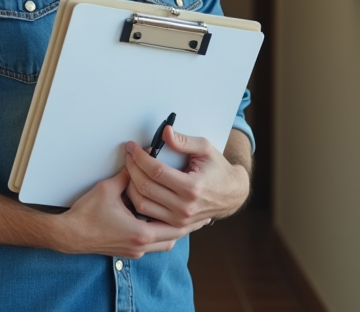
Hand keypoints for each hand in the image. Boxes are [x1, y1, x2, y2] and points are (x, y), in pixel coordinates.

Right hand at [53, 168, 208, 257]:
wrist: (69, 235)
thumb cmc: (86, 214)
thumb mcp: (108, 188)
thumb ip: (127, 176)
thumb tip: (138, 163)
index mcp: (140, 232)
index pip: (173, 226)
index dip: (188, 217)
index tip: (198, 207)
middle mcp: (141, 245)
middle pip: (173, 238)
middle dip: (186, 226)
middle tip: (199, 215)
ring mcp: (134, 250)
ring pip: (163, 244)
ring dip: (173, 232)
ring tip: (183, 219)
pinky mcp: (127, 251)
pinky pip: (152, 245)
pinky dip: (160, 235)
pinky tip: (160, 224)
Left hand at [122, 127, 250, 226]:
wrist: (231, 195)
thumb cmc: (218, 170)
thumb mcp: (205, 149)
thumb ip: (184, 141)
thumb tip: (165, 132)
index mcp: (192, 187)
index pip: (156, 171)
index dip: (139, 157)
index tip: (132, 147)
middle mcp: (185, 206)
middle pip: (145, 187)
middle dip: (131, 168)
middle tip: (128, 155)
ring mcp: (179, 219)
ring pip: (142, 204)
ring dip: (129, 185)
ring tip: (130, 169)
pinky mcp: (176, 225)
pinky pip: (147, 215)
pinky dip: (136, 201)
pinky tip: (135, 187)